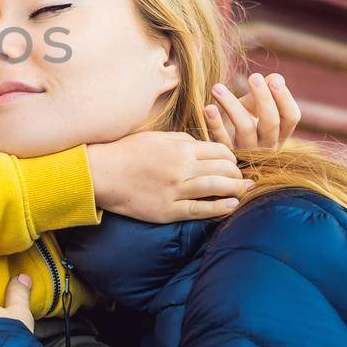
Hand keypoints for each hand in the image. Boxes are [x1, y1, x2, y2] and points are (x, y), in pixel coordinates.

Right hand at [87, 132, 250, 221]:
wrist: (102, 173)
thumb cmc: (127, 152)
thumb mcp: (156, 137)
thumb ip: (182, 139)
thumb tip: (203, 145)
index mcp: (180, 148)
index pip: (219, 151)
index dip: (231, 157)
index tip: (232, 163)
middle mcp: (182, 168)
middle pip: (223, 169)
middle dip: (237, 173)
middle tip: (241, 178)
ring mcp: (175, 190)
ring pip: (217, 188)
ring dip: (236, 189)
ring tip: (245, 190)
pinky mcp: (168, 210)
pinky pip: (201, 210)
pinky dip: (220, 208)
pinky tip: (232, 205)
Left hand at [204, 72, 300, 150]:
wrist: (220, 152)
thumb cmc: (243, 122)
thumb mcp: (256, 107)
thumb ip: (266, 92)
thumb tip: (277, 78)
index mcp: (280, 134)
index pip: (291, 117)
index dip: (285, 98)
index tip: (274, 79)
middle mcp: (267, 146)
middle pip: (271, 123)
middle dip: (264, 98)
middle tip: (254, 76)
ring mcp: (247, 153)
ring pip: (245, 129)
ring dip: (232, 105)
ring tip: (217, 87)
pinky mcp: (226, 156)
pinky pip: (222, 140)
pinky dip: (215, 124)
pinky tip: (208, 108)